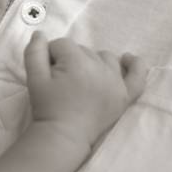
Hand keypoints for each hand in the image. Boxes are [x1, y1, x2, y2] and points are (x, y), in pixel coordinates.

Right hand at [23, 33, 148, 147]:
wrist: (64, 137)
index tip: (47, 73)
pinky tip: (128, 59)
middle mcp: (100, 68)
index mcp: (77, 62)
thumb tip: (39, 34)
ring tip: (81, 78)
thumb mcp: (34, 78)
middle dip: (70, 60)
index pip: (62, 44)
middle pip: (83, 50)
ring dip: (93, 61)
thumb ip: (34, 52)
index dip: (50, 56)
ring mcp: (116, 81)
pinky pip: (138, 75)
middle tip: (61, 82)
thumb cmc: (47, 107)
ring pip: (105, 57)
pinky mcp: (125, 95)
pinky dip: (135, 65)